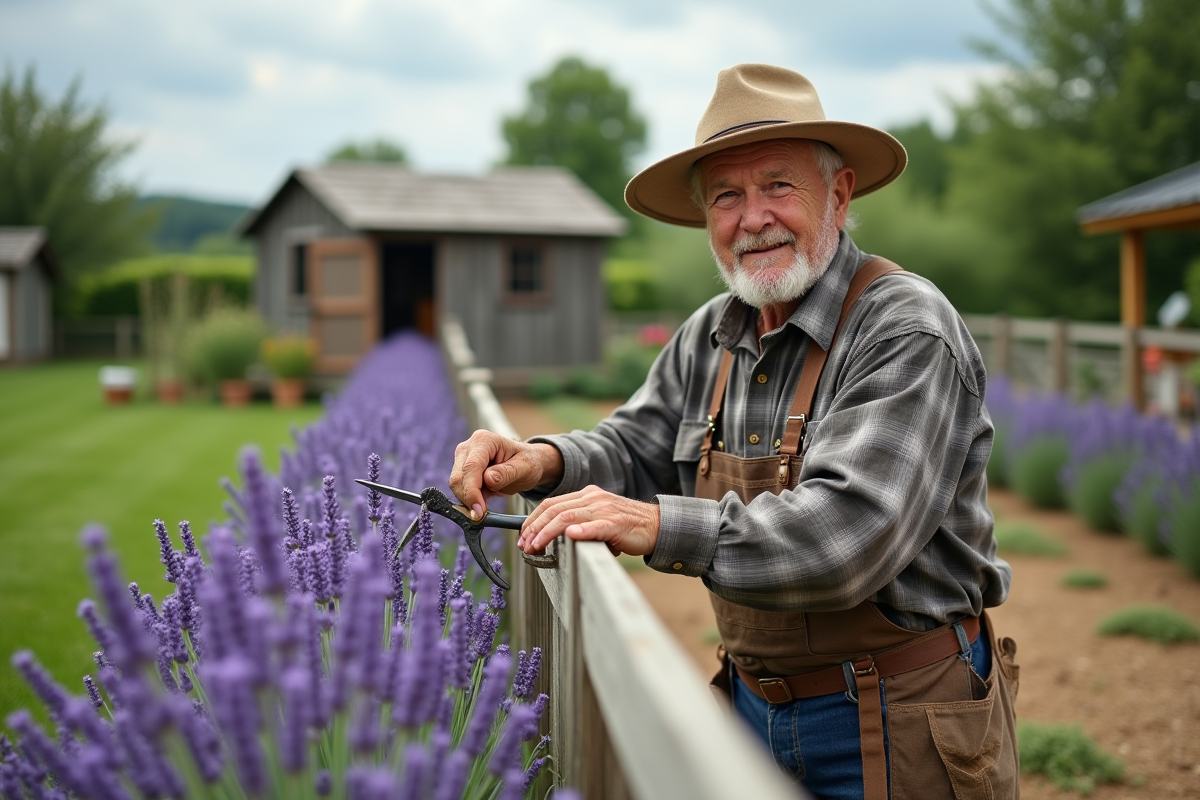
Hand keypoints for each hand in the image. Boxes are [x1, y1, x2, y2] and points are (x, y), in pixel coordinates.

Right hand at [449, 430, 563, 518]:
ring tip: (488, 502)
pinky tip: (483, 500)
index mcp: (484, 441)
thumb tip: (488, 479)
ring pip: (456, 485)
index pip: (471, 467)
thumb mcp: (525, 468)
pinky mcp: (461, 470)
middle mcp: (469, 447)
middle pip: (459, 477)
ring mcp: (462, 458)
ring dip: (469, 499)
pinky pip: (460, 489)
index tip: (479, 511)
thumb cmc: (528, 462)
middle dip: (468, 498)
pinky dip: (469, 499)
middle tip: (482, 515)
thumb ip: (507, 473)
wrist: (526, 463)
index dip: (472, 491)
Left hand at [518, 485, 659, 556]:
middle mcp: (593, 498)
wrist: (656, 525)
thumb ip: (579, 524)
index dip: (533, 519)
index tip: (523, 535)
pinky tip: (570, 536)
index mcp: (586, 496)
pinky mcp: (616, 523)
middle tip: (524, 545)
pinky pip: (596, 525)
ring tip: (536, 546)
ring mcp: (604, 509)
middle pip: (554, 509)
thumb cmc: (626, 527)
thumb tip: (554, 537)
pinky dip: (581, 530)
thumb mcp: (598, 520)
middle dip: (534, 527)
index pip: (552, 503)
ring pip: (568, 517)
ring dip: (547, 532)